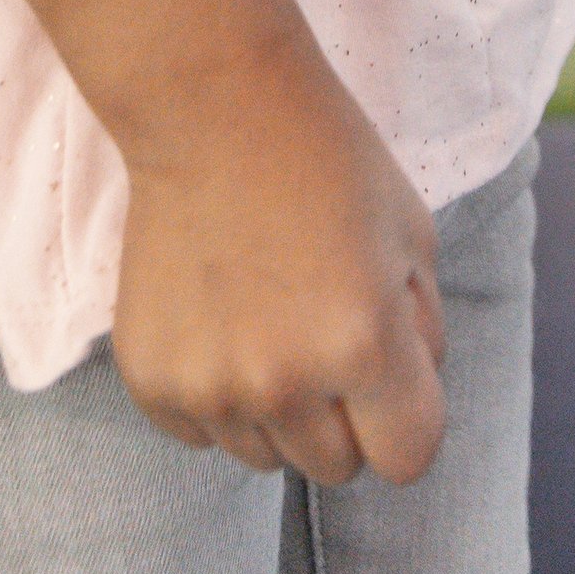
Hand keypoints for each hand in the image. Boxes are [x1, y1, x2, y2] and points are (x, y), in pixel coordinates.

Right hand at [111, 35, 447, 486]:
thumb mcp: (414, 236)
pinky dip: (213, 393)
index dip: (404, 418)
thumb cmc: (327, 161)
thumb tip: (403, 401)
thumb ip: (422, 334)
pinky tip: (216, 317)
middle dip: (342, 414)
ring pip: (266, 456)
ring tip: (264, 315)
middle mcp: (287, 383)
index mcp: (365, 347)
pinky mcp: (152, 380)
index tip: (386, 375)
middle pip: (335, 468)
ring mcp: (211, 387)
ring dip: (275, 408)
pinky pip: (200, 434)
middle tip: (319, 331)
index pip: (409, 460)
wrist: (214, 105)